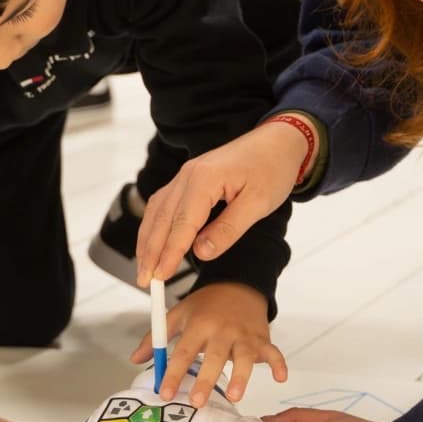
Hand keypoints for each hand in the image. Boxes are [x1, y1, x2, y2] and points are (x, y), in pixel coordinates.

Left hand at [131, 282, 288, 406]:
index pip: (183, 351)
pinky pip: (273, 351)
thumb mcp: (178, 315)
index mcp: (198, 325)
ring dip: (240, 376)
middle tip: (197, 401)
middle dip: (205, 379)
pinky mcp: (262, 338)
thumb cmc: (205, 306)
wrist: (238, 284)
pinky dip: (279, 363)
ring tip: (234, 396)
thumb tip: (135, 359)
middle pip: (213, 357)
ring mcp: (244, 335)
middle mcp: (221, 330)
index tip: (165, 393)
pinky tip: (280, 377)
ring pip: (243, 356)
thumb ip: (157, 338)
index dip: (173, 372)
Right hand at [135, 121, 309, 284]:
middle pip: (162, 217)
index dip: (169, 253)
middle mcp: (189, 174)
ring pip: (158, 210)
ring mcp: (186, 174)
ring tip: (144, 267)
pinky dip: (155, 224)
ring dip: (148, 239)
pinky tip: (153, 241)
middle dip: (151, 251)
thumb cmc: (272, 168)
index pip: (182, 223)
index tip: (160, 276)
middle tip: (144, 281)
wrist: (278, 140)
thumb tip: (200, 253)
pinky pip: (164, 202)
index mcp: (205, 178)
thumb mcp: (259, 203)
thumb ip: (228, 229)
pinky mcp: (189, 177)